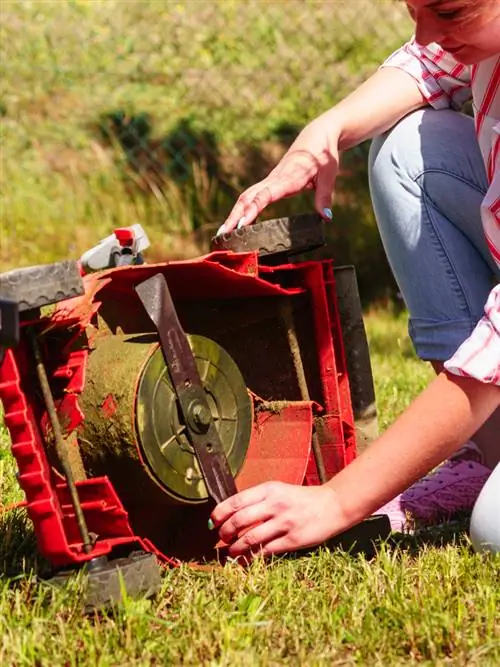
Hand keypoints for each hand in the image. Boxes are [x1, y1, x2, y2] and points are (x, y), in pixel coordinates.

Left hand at [210, 481, 346, 559]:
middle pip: (239, 520)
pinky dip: (251, 557)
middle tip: (221, 538)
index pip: (236, 501)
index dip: (220, 513)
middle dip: (225, 532)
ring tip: (230, 552)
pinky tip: (245, 560)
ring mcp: (284, 523)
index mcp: (269, 490)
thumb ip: (258, 500)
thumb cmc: (301, 498)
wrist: (332, 505)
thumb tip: (232, 514)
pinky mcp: (293, 540)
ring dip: (235, 548)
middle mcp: (275, 505)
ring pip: (250, 538)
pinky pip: (266, 551)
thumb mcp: (279, 490)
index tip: (213, 522)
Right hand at [217, 117, 340, 234]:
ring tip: (224, 232)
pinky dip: (244, 209)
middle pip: (247, 198)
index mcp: (288, 179)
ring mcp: (271, 180)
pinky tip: (241, 223)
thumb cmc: (324, 155)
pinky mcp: (271, 181)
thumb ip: (324, 197)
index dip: (252, 210)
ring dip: (234, 213)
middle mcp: (274, 179)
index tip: (241, 224)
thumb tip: (326, 217)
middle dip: (234, 216)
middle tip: (223, 234)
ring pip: (247, 197)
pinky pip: (253, 196)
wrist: (318, 136)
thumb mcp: (328, 176)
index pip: (265, 196)